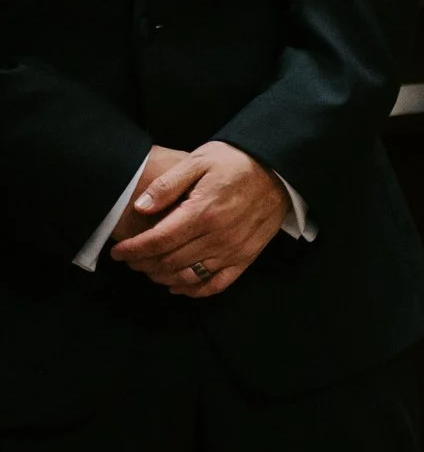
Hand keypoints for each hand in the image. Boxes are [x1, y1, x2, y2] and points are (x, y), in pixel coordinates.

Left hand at [109, 140, 287, 295]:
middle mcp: (218, 236)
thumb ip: (167, 185)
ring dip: (163, 277)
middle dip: (143, 264)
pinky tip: (177, 285)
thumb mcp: (198, 161)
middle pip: (170, 261)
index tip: (117, 252)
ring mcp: (233, 250)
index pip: (159, 240)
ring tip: (148, 271)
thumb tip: (141, 207)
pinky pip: (217, 284)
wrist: (278, 170)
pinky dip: (194, 290)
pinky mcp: (246, 258)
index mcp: (203, 212)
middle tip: (129, 260)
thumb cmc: (235, 162)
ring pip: (190, 276)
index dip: (134, 250)